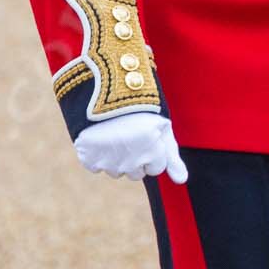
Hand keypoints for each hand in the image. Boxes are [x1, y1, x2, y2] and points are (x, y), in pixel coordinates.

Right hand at [74, 111, 188, 183]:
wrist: (103, 86)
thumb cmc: (137, 107)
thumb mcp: (161, 127)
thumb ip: (172, 157)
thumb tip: (181, 181)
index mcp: (152, 153)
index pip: (155, 169)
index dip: (150, 152)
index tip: (143, 135)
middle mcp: (131, 162)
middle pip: (135, 173)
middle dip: (133, 158)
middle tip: (127, 134)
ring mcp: (108, 162)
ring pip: (115, 171)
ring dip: (115, 158)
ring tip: (112, 134)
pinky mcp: (88, 157)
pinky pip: (94, 165)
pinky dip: (95, 154)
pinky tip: (97, 137)